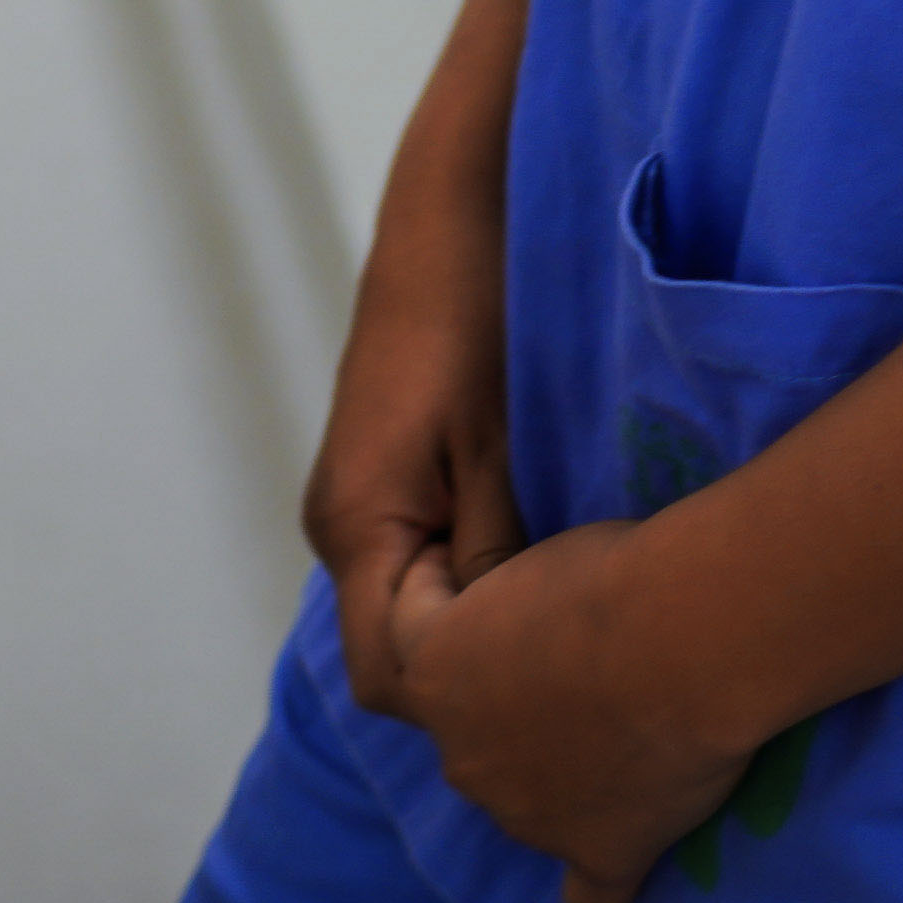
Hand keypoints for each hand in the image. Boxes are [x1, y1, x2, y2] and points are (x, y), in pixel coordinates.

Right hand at [305, 209, 520, 724]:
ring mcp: (354, 498)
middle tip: (565, 644)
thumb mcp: (499, 449)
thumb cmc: (479, 319)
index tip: (541, 670)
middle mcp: (336, 524)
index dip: (458, 688)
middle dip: (468, 659)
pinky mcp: (378, 472)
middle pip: (394, 642)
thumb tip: (495, 655)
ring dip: (472, 610)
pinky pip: (416, 552)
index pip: (387, 669)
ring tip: (557, 599)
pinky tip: (531, 549)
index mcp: (354, 526)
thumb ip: (489, 560)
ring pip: (408, 597)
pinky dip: (466, 568)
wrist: (451, 213)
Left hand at [379, 521, 751, 902]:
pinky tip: (608, 867)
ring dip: (552, 764)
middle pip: (465, 726)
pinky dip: (593, 890)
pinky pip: (587, 893)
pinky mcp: (598, 851)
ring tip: (624, 709)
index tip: (472, 564)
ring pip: (520, 795)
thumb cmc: (614, 576)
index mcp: (436, 670)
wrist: (686, 638)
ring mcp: (528, 815)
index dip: (438, 593)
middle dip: (499, 694)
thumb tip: (540, 623)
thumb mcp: (534, 558)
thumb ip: (515, 608)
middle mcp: (465, 754)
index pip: (408, 626)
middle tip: (571, 647)